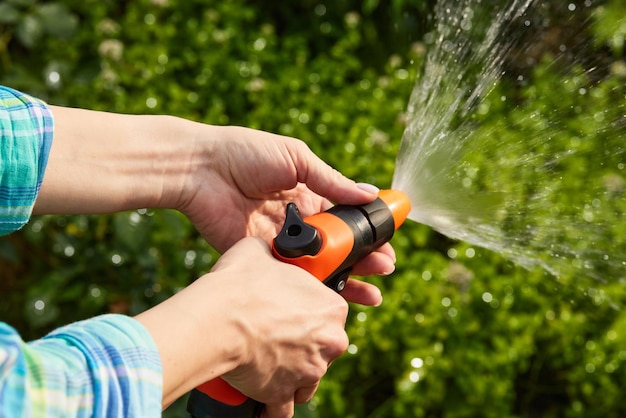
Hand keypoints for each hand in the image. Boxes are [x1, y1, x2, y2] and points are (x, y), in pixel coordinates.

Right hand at [136, 238, 349, 415]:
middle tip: (277, 336)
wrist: (216, 319)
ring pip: (308, 377)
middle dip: (305, 345)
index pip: (329, 311)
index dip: (309, 311)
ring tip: (268, 362)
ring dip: (293, 373)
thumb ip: (274, 255)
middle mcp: (330, 342)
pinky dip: (274, 402)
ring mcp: (310, 371)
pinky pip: (283, 407)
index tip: (291, 312)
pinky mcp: (284, 394)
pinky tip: (263, 393)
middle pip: (324, 346)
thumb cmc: (239, 283)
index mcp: (332, 307)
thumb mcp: (259, 252)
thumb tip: (267, 250)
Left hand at [178, 125, 395, 304]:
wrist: (199, 167)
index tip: (388, 244)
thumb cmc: (246, 152)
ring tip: (370, 294)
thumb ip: (331, 181)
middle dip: (363, 260)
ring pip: (317, 267)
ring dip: (345, 280)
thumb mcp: (296, 158)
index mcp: (308, 194)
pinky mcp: (259, 258)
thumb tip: (370, 195)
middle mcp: (297, 221)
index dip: (367, 233)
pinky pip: (289, 276)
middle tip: (384, 270)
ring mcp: (279, 242)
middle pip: (336, 248)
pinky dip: (310, 287)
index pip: (345, 220)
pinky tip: (332, 295)